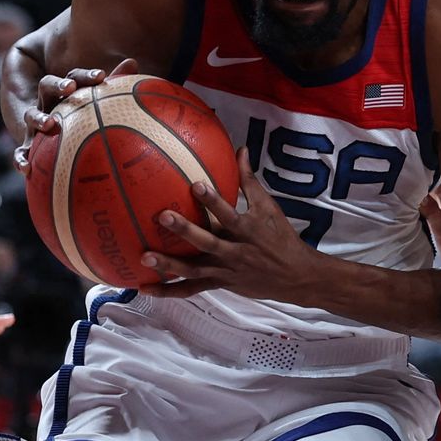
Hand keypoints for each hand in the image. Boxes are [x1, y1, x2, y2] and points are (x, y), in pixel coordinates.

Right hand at [14, 59, 137, 174]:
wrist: (56, 138)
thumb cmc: (83, 116)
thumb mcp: (96, 99)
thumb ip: (113, 83)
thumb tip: (132, 62)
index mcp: (65, 91)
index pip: (74, 76)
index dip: (86, 75)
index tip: (101, 76)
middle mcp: (48, 103)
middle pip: (47, 86)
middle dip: (57, 85)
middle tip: (70, 87)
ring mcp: (36, 123)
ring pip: (32, 116)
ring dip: (39, 118)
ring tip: (49, 123)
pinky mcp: (28, 145)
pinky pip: (21, 151)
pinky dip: (21, 159)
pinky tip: (26, 168)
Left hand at [142, 149, 320, 303]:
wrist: (295, 276)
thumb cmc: (280, 237)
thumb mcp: (269, 207)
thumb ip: (249, 180)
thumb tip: (241, 150)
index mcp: (247, 230)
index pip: (229, 213)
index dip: (213, 201)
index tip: (195, 184)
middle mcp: (234, 251)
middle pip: (207, 242)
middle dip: (185, 230)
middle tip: (163, 217)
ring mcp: (225, 270)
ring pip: (194, 270)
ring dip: (169, 264)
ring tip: (145, 257)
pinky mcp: (220, 284)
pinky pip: (192, 289)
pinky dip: (169, 290)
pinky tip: (146, 287)